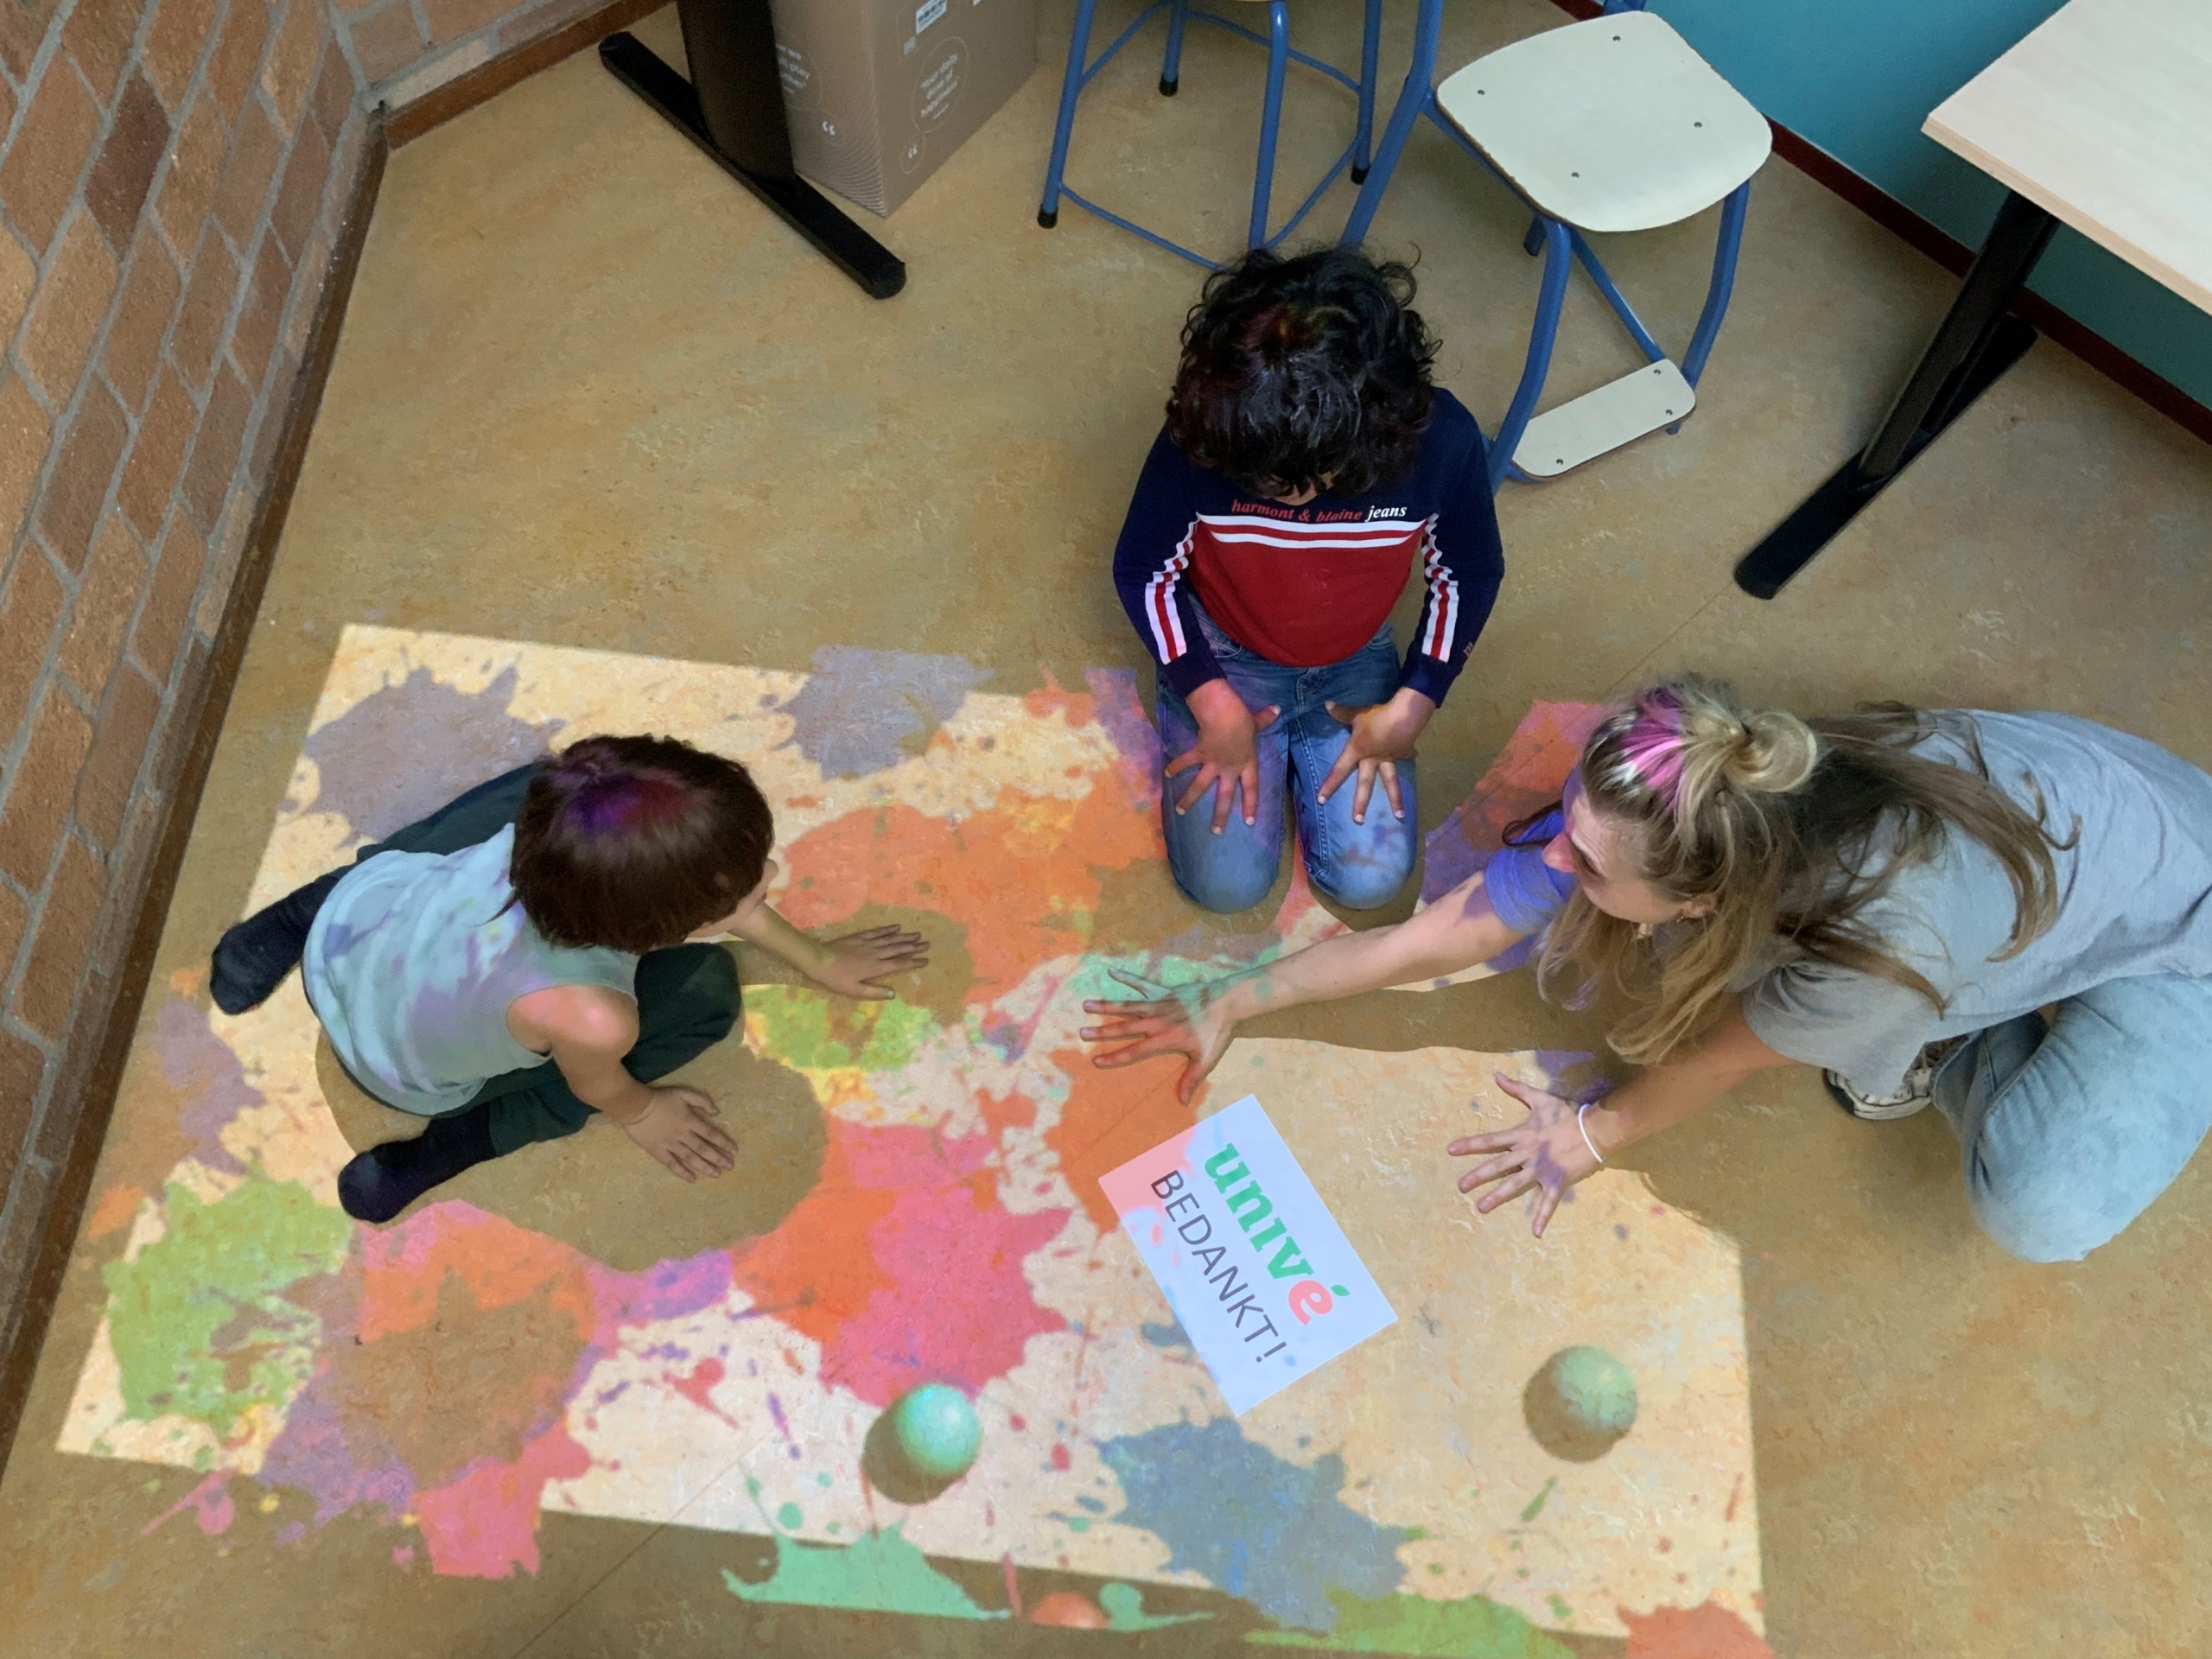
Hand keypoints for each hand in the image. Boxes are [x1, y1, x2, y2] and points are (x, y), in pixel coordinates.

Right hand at [620, 1086, 737, 1181]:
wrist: (635, 1106)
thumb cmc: (660, 1098)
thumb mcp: (683, 1093)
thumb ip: (701, 1100)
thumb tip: (717, 1112)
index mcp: (690, 1121)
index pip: (711, 1134)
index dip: (724, 1143)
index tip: (734, 1151)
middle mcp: (683, 1135)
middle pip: (704, 1149)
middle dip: (718, 1158)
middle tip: (730, 1167)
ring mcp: (670, 1145)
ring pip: (691, 1159)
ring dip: (705, 1167)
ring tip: (717, 1174)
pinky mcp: (658, 1152)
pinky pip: (672, 1164)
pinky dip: (682, 1172)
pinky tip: (692, 1179)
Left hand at [806, 925, 929, 1000]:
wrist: (818, 960)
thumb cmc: (836, 979)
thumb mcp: (854, 991)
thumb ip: (874, 992)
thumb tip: (893, 994)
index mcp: (875, 968)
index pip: (899, 964)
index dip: (913, 962)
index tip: (925, 960)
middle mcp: (875, 953)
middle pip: (898, 949)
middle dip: (913, 946)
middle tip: (927, 944)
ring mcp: (867, 943)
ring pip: (890, 939)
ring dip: (904, 937)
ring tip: (917, 934)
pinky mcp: (859, 937)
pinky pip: (877, 931)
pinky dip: (887, 929)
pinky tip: (896, 927)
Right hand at [1079, 969, 1239, 1102]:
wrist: (1227, 1001)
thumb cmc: (1217, 1031)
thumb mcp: (1206, 1059)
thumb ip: (1191, 1079)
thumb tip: (1182, 1102)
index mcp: (1164, 1038)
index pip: (1135, 1051)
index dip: (1115, 1057)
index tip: (1096, 1061)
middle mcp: (1157, 1021)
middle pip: (1125, 1027)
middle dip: (1102, 1031)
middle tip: (1081, 1032)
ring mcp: (1159, 1003)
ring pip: (1128, 1005)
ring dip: (1107, 1006)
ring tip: (1086, 1004)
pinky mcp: (1164, 990)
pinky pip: (1142, 983)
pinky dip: (1127, 977)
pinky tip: (1111, 971)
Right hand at [1166, 680, 1280, 834]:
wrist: (1224, 715)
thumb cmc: (1243, 719)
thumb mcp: (1256, 721)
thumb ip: (1265, 719)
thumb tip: (1276, 710)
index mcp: (1247, 763)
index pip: (1251, 789)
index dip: (1251, 805)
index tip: (1249, 822)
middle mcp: (1230, 769)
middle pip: (1225, 796)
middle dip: (1220, 815)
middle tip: (1215, 832)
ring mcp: (1213, 764)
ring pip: (1200, 786)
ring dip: (1189, 799)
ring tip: (1179, 811)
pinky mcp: (1199, 755)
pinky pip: (1186, 762)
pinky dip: (1176, 766)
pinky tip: (1167, 775)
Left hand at [1316, 688, 1433, 824]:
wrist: (1404, 716)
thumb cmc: (1376, 716)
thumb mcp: (1357, 714)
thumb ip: (1342, 713)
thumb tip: (1327, 705)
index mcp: (1358, 751)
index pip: (1339, 770)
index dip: (1329, 785)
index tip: (1321, 800)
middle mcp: (1372, 759)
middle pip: (1365, 784)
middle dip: (1361, 802)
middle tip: (1358, 820)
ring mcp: (1389, 758)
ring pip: (1391, 781)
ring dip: (1396, 798)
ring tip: (1399, 815)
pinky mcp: (1403, 751)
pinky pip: (1406, 755)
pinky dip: (1409, 755)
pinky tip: (1413, 756)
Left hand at [1447, 1073, 1602, 1236]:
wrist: (1595, 1129)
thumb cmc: (1567, 1114)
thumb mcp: (1540, 1098)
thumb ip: (1516, 1089)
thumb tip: (1496, 1075)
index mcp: (1522, 1135)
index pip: (1490, 1140)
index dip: (1470, 1145)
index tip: (1450, 1150)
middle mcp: (1527, 1154)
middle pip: (1498, 1166)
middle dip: (1477, 1176)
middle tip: (1460, 1187)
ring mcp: (1541, 1169)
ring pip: (1515, 1185)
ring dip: (1498, 1197)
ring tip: (1481, 1208)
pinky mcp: (1557, 1181)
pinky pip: (1549, 1202)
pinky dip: (1543, 1217)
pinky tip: (1536, 1232)